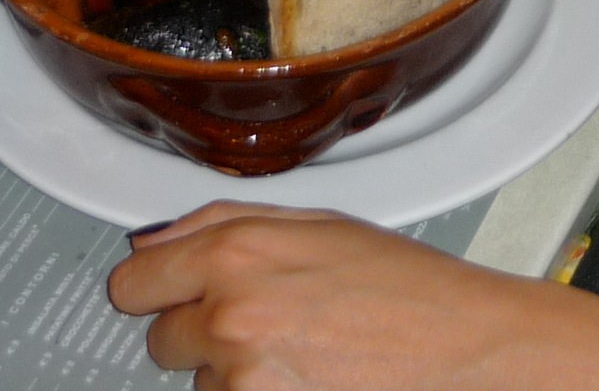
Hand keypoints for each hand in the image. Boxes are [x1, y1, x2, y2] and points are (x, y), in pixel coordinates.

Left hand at [108, 203, 543, 390]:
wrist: (465, 349)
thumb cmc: (406, 287)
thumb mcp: (317, 223)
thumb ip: (221, 224)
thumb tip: (154, 241)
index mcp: (236, 253)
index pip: (132, 282)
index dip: (156, 287)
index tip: (171, 292)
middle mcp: (230, 317)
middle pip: (161, 338)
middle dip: (202, 332)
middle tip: (266, 321)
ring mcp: (242, 379)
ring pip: (200, 381)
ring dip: (234, 371)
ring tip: (303, 350)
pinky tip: (309, 377)